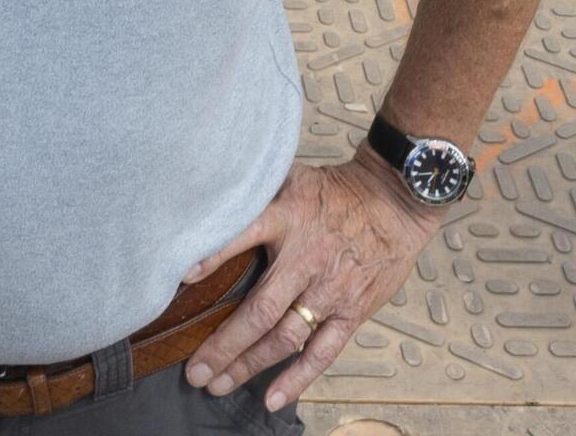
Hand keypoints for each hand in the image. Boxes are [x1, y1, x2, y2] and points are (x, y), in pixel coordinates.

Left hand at [178, 155, 435, 410]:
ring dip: (249, 365)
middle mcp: (306, 260)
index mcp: (287, 219)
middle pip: (260, 310)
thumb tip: (210, 204)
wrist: (393, 200)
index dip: (213, 256)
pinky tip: (273, 398)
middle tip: (194, 370)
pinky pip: (323, 351)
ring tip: (217, 384)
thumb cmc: (335, 191)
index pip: (244, 235)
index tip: (182, 279)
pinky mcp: (351, 311)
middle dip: (224, 344)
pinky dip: (298, 378)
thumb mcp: (291, 177)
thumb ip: (255, 194)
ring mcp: (330, 291)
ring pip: (284, 337)